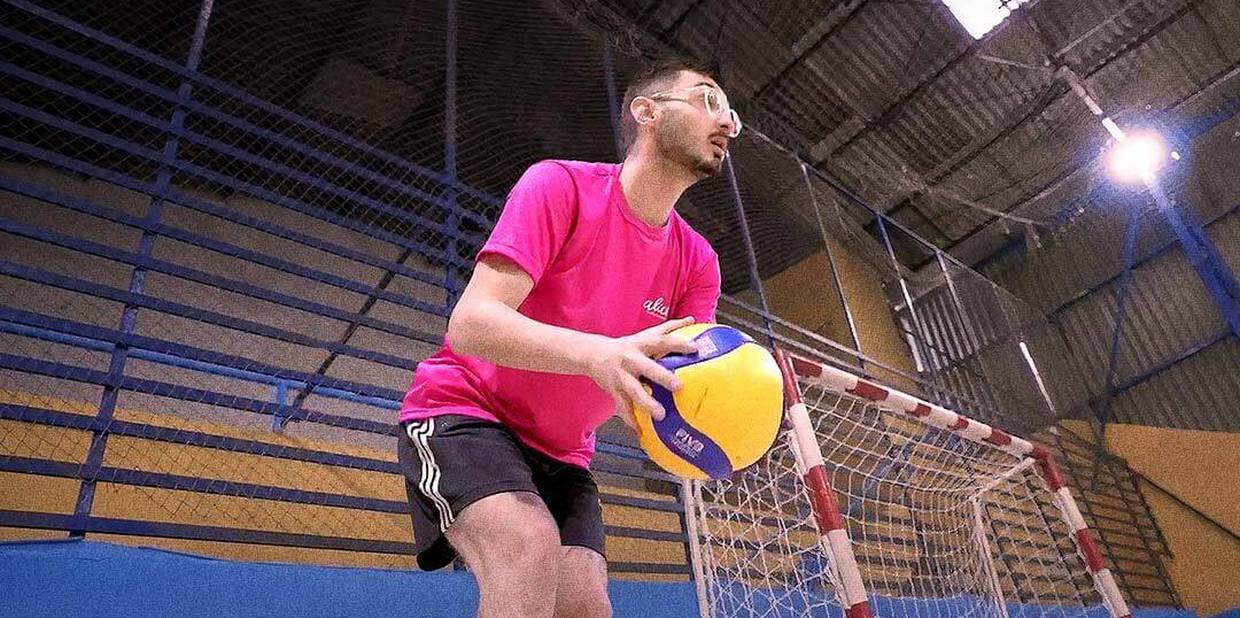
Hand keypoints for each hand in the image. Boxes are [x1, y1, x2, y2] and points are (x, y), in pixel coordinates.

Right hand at [583, 317, 699, 430]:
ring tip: (660, 414)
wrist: (592, 353)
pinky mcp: (614, 390)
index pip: (661, 342)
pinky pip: (623, 407)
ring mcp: (621, 376)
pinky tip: (640, 430)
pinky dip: (630, 419)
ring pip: (633, 391)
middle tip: (679, 386)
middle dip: (662, 377)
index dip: (678, 344)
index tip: (695, 349)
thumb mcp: (645, 335)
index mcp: (640, 345)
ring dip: (646, 402)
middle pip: (647, 368)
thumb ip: (668, 328)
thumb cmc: (626, 345)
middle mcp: (631, 359)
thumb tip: (691, 319)